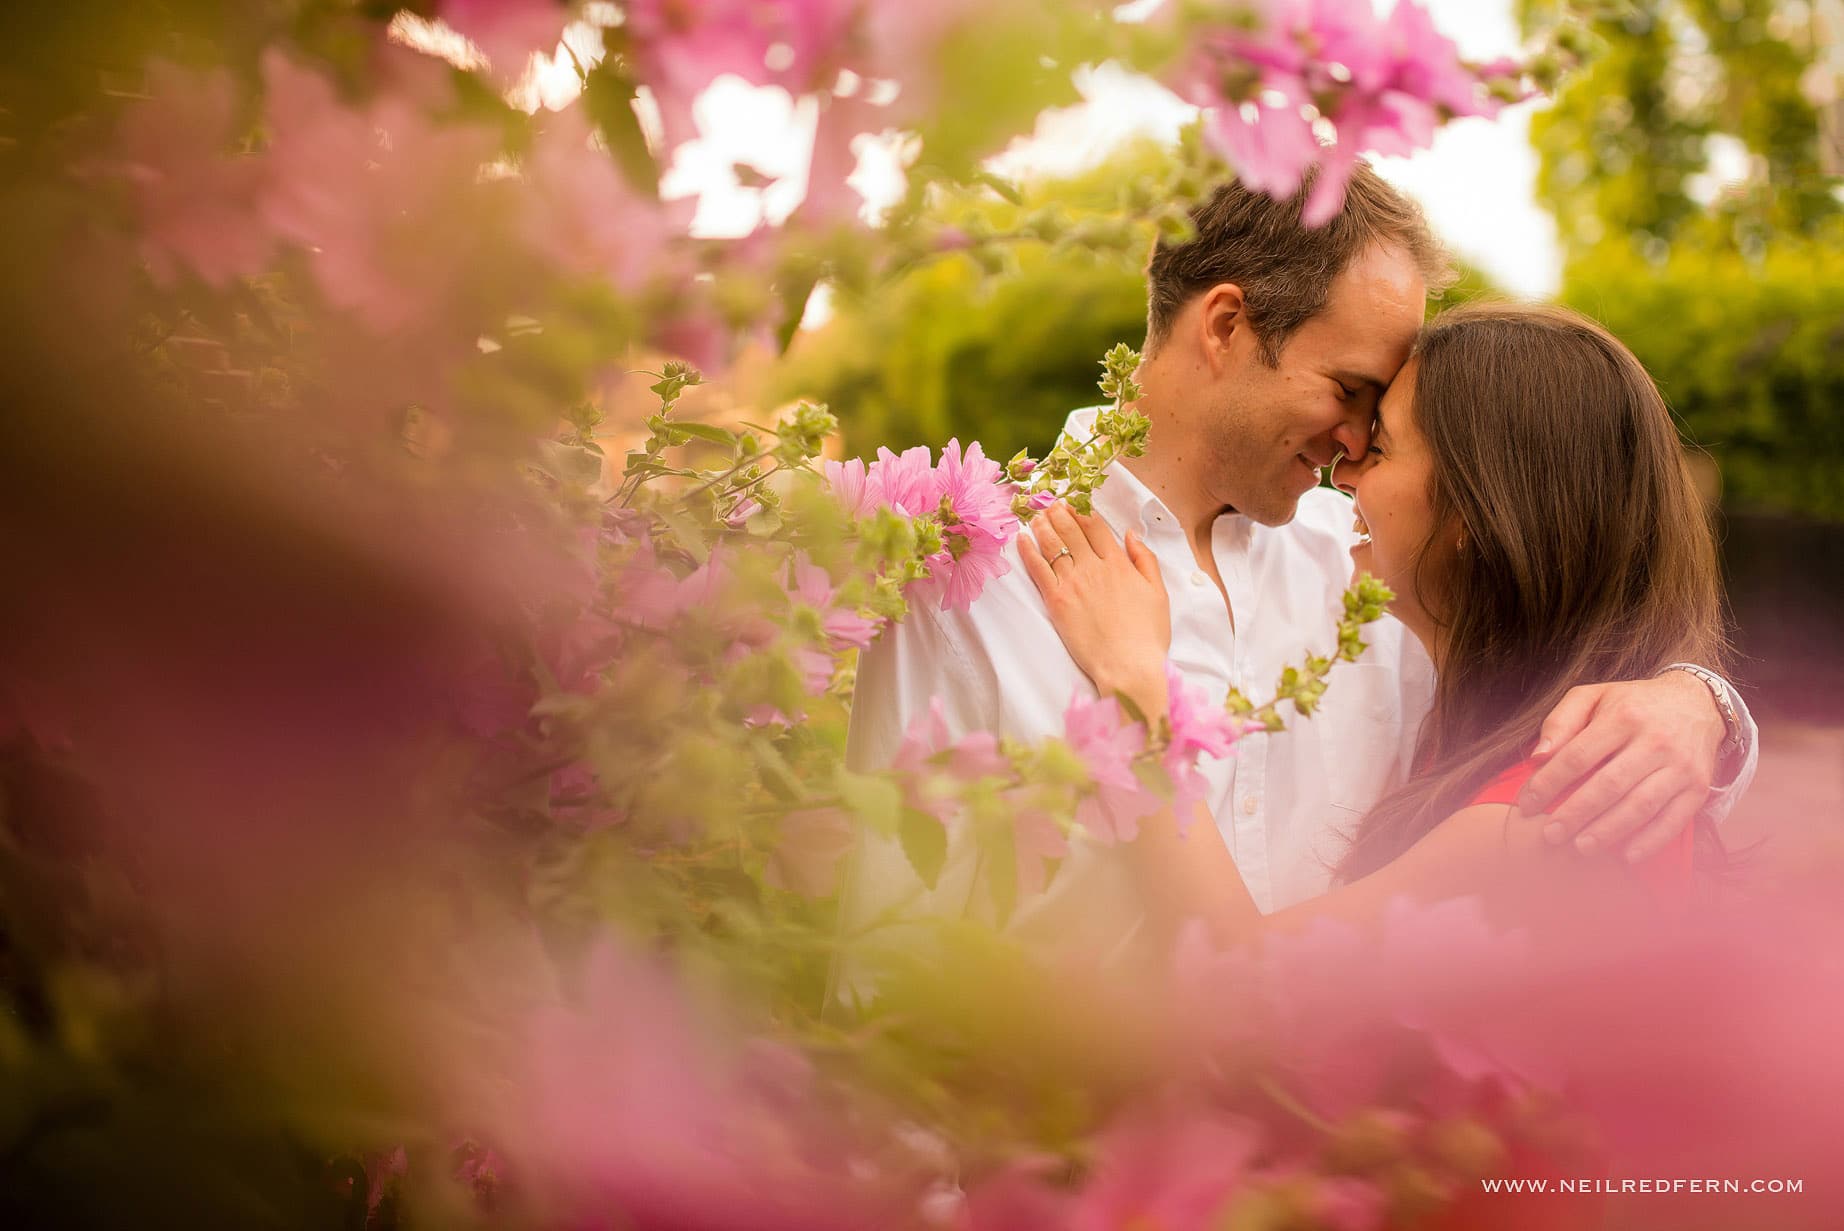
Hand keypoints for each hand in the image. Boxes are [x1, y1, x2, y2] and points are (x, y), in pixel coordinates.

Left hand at [1018, 504, 1169, 712]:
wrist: (1128, 665)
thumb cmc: (1147, 635)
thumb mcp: (1158, 592)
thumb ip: (1145, 559)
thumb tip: (1130, 534)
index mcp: (1119, 564)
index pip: (1096, 527)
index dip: (1083, 511)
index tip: (1074, 502)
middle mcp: (1094, 568)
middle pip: (1072, 531)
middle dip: (1060, 513)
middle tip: (1050, 504)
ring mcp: (1073, 583)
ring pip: (1053, 545)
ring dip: (1043, 526)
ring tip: (1036, 515)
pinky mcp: (1056, 601)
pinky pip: (1038, 569)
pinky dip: (1028, 551)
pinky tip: (1021, 539)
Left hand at [1515, 672, 1723, 861]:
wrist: (1698, 704)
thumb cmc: (1633, 705)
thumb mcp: (1593, 696)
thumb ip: (1560, 721)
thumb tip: (1538, 756)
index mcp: (1623, 717)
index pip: (1578, 756)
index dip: (1549, 783)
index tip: (1527, 804)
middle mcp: (1655, 742)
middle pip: (1609, 785)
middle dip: (1576, 814)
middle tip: (1550, 835)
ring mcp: (1680, 767)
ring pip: (1641, 805)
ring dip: (1608, 831)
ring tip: (1580, 847)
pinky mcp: (1698, 788)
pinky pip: (1675, 820)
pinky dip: (1650, 841)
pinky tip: (1626, 856)